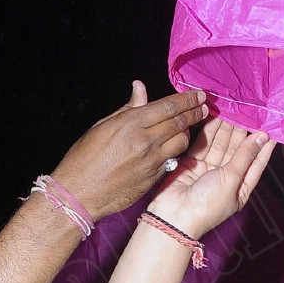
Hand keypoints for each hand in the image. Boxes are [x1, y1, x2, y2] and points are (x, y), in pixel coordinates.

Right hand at [52, 82, 207, 219]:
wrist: (79, 194)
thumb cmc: (84, 158)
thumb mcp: (101, 127)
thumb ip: (127, 108)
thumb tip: (140, 88)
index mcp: (130, 123)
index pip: (167, 106)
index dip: (186, 99)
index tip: (198, 95)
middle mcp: (144, 140)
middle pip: (179, 122)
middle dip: (195, 112)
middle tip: (204, 106)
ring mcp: (151, 160)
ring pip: (181, 141)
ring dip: (188, 131)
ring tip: (192, 125)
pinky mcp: (153, 177)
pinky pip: (173, 159)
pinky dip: (177, 150)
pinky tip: (177, 145)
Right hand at [151, 116, 274, 238]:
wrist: (173, 216)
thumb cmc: (207, 205)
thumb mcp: (232, 179)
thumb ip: (245, 155)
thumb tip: (262, 137)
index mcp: (241, 187)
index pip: (257, 161)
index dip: (264, 144)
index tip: (271, 125)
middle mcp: (226, 177)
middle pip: (237, 149)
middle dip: (242, 130)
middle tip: (247, 109)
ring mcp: (209, 170)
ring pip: (220, 144)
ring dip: (226, 127)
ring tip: (232, 107)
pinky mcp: (192, 163)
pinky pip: (202, 143)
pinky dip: (208, 130)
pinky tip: (214, 115)